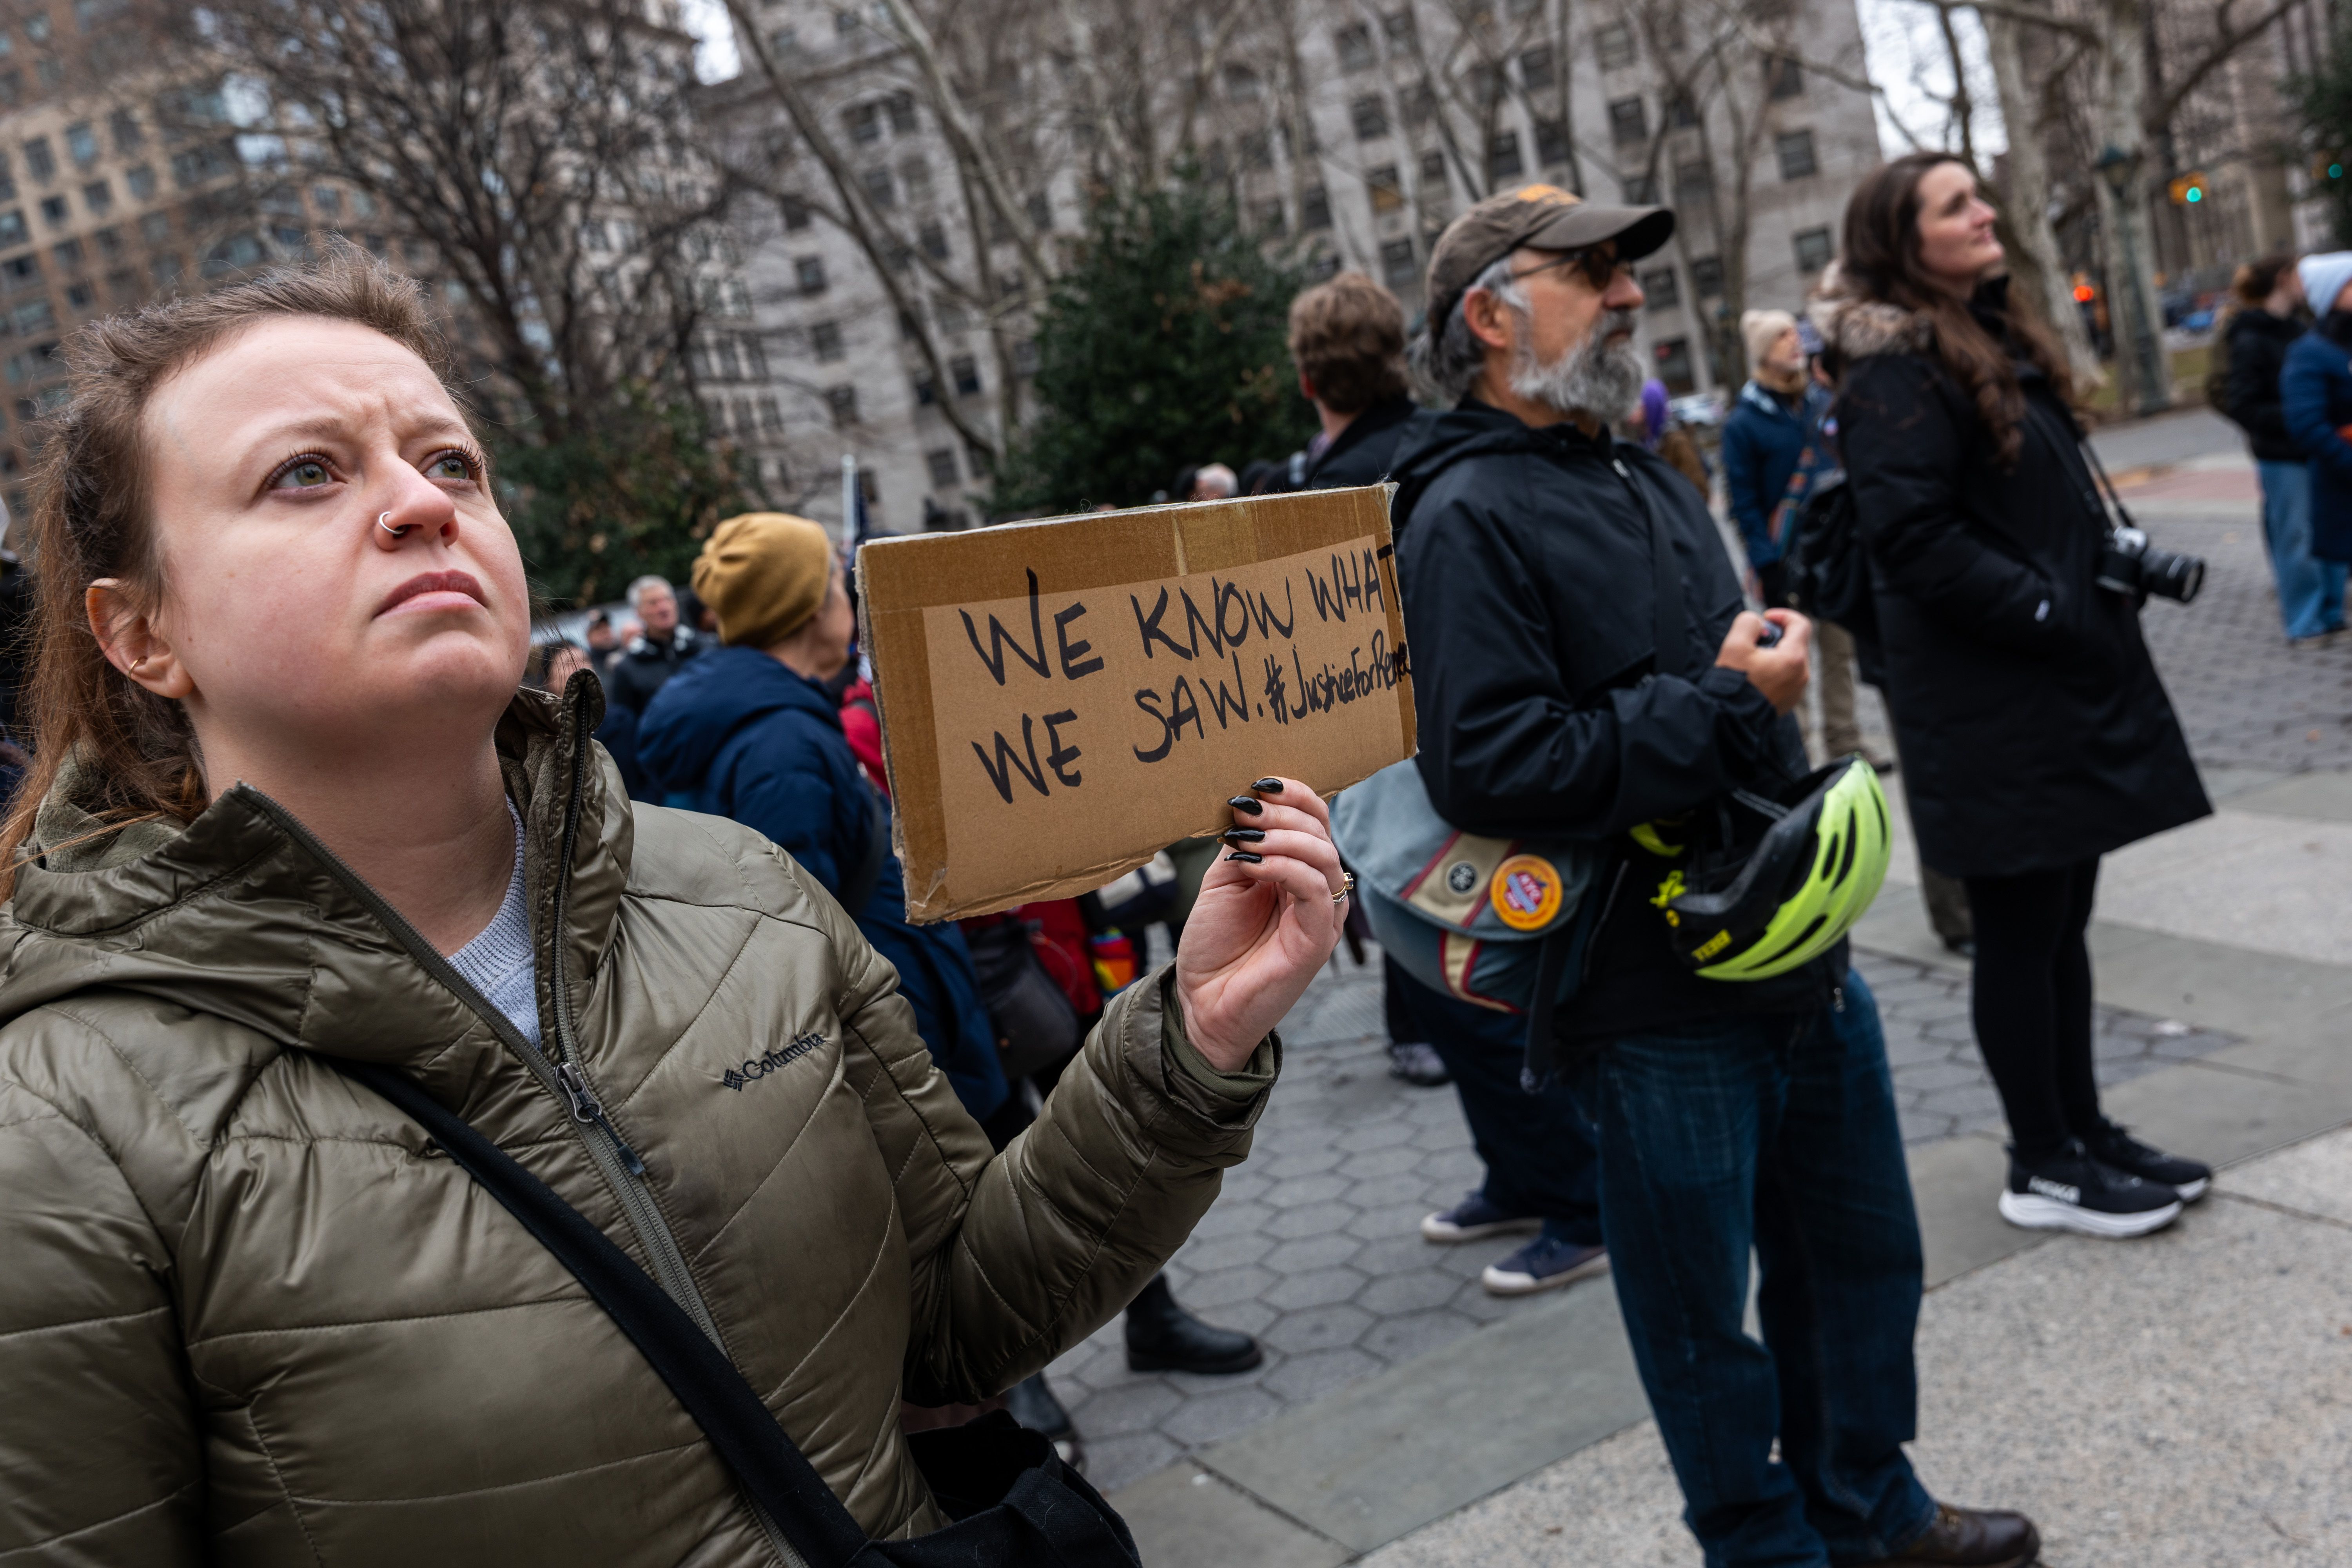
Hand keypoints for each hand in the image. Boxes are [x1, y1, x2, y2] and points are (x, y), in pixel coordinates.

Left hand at [1174, 777, 1347, 1072]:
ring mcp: (1322, 915)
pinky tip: (1252, 866)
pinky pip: (1315, 890)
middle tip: (1244, 810)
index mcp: (1299, 870)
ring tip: (1246, 839)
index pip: (1314, 819)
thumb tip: (1248, 804)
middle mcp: (1317, 889)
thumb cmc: (1215, 945)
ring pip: (1323, 855)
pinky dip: (1284, 868)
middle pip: (1321, 831)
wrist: (1203, 1003)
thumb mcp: (1224, 880)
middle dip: (1282, 812)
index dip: (1293, 794)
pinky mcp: (1318, 939)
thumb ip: (1242, 845)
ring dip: (1283, 836)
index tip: (1257, 784)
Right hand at [1715, 609, 1811, 713]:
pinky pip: (1786, 678)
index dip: (1783, 615)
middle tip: (1753, 641)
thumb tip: (1757, 624)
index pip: (1801, 624)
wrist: (1731, 721)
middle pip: (1795, 643)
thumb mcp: (1734, 645)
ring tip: (1751, 662)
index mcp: (1793, 658)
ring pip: (1790, 661)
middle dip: (1775, 636)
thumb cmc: (1734, 684)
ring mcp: (1797, 690)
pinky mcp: (1789, 701)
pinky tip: (1754, 677)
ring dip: (1774, 654)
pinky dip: (1774, 671)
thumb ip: (1748, 623)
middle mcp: (1801, 675)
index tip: (1765, 619)